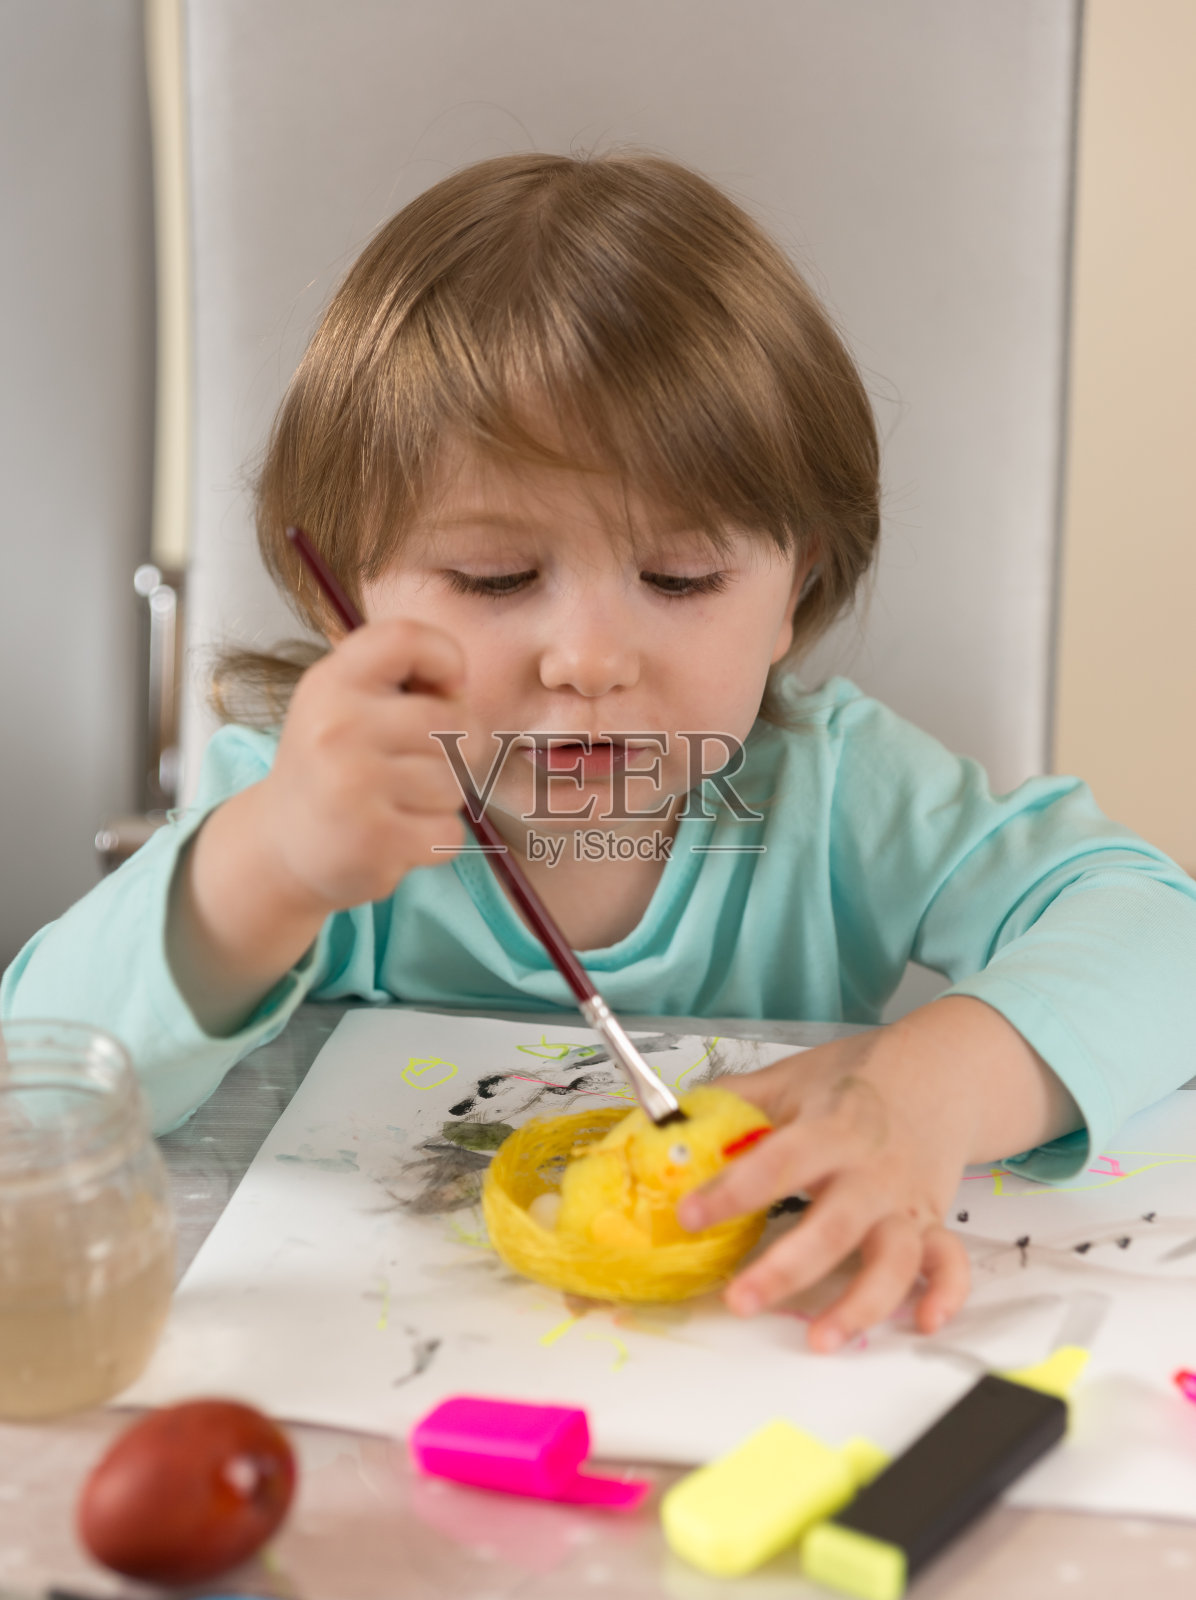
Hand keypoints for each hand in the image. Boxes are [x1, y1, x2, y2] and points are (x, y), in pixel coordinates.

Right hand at [257, 617, 467, 913]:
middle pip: (453, 722)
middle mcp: (338, 727)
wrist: (281, 841)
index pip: (406, 638)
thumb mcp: (346, 702)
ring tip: (395, 801)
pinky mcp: (373, 839)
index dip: (446, 658)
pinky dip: (434, 839)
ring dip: (440, 799)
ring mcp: (353, 785)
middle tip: (415, 764)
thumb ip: (402, 682)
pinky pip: (448, 831)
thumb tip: (460, 691)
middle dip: (455, 748)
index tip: (446, 689)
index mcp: (332, 683)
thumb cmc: (334, 763)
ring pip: (454, 782)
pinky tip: (396, 834)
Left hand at [676, 1020, 975, 1351]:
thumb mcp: (792, 1079)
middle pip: (834, 1226)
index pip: (779, 1162)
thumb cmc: (857, 1079)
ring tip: (819, 1338)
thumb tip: (667, 1121)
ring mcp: (905, 1201)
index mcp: (832, 1128)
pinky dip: (943, 1294)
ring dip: (861, 1303)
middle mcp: (871, 1171)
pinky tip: (922, 1323)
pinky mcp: (932, 1222)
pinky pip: (948, 1263)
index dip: (733, 1190)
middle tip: (740, 1299)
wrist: (941, 1070)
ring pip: (893, 1259)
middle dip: (787, 1268)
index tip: (688, 1215)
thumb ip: (734, 1103)